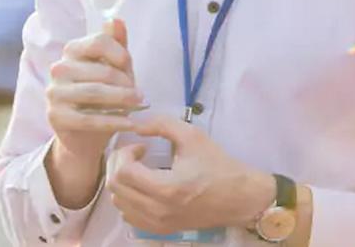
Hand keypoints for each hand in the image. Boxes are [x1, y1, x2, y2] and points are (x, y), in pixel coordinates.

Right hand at [44, 19, 143, 207]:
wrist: (84, 135)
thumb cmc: (102, 96)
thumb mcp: (113, 69)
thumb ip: (116, 45)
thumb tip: (116, 19)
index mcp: (72, 50)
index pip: (98, 42)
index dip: (119, 54)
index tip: (130, 67)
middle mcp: (59, 68)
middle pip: (100, 71)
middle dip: (125, 83)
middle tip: (141, 95)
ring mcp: (54, 92)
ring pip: (95, 93)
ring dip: (122, 100)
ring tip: (139, 105)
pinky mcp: (55, 116)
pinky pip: (89, 118)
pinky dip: (113, 122)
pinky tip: (130, 124)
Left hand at [109, 115, 274, 234]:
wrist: (239, 198)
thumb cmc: (218, 165)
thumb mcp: (192, 136)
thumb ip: (162, 124)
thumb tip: (136, 124)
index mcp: (166, 188)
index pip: (123, 173)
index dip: (124, 153)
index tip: (140, 146)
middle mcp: (158, 210)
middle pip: (115, 189)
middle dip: (118, 165)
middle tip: (135, 154)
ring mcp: (158, 224)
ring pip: (118, 203)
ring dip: (121, 181)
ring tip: (138, 169)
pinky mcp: (160, 230)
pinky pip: (128, 216)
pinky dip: (127, 199)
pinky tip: (142, 186)